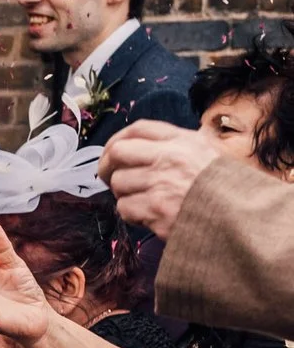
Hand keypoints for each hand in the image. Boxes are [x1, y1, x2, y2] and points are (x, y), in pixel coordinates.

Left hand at [100, 122, 226, 239]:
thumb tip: (137, 150)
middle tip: (110, 178)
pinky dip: (131, 213)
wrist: (241, 219)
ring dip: (124, 194)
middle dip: (107, 167)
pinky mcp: (156, 208)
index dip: (117, 140)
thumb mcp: (207, 154)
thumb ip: (177, 148)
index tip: (111, 153)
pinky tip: (149, 215)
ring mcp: (162, 182)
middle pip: (118, 153)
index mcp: (184, 141)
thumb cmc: (224, 189)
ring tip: (143, 200)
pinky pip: (125, 208)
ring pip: (119, 183)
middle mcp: (171, 157)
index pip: (139, 129)